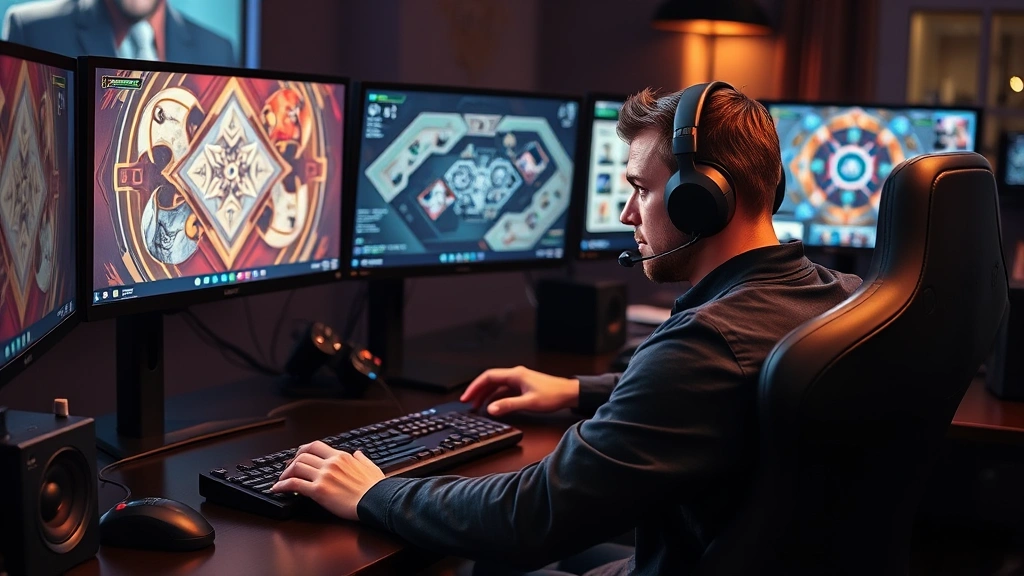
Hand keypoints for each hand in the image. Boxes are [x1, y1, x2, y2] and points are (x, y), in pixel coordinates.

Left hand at [271, 441, 383, 520]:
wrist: (377, 500)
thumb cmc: (375, 488)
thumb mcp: (371, 467)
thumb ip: (362, 458)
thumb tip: (358, 454)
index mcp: (341, 456)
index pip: (315, 446)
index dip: (302, 450)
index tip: (297, 457)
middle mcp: (330, 463)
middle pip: (302, 455)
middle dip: (290, 462)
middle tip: (286, 470)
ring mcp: (324, 475)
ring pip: (296, 467)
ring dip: (285, 474)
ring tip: (281, 481)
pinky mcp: (319, 490)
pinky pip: (295, 484)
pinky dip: (282, 485)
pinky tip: (277, 489)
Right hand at [461, 365, 578, 415]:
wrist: (569, 393)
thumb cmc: (553, 395)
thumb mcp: (529, 402)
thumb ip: (508, 405)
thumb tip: (490, 409)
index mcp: (515, 375)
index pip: (488, 377)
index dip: (475, 387)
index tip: (466, 397)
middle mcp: (515, 375)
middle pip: (490, 380)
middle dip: (477, 390)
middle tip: (467, 402)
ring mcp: (519, 380)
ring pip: (497, 385)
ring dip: (486, 394)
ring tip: (477, 406)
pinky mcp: (523, 387)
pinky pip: (504, 390)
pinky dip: (496, 397)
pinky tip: (493, 406)